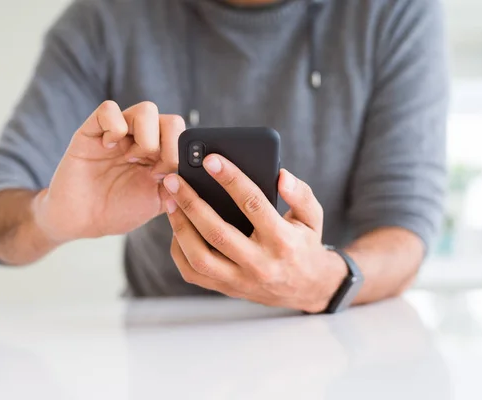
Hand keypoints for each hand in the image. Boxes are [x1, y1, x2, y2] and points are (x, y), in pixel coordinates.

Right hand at [34, 100, 185, 243]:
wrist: (82, 220)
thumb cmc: (118, 210)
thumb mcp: (157, 201)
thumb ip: (179, 186)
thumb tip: (197, 175)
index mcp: (161, 153)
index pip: (184, 136)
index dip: (182, 153)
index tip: (170, 176)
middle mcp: (142, 138)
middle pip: (171, 120)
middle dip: (169, 147)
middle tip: (154, 171)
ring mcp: (118, 132)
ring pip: (146, 110)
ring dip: (147, 138)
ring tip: (132, 160)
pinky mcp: (92, 130)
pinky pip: (109, 109)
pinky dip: (115, 128)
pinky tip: (109, 148)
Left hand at [162, 154, 346, 312]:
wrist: (305, 289)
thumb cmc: (304, 244)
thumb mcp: (312, 218)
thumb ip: (300, 194)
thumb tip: (281, 176)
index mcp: (282, 241)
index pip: (253, 205)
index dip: (231, 179)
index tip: (210, 159)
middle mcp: (259, 264)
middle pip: (217, 232)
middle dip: (191, 202)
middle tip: (174, 179)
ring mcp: (240, 281)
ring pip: (199, 257)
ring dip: (179, 226)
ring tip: (169, 200)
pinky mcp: (226, 289)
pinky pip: (193, 272)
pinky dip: (179, 249)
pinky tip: (175, 226)